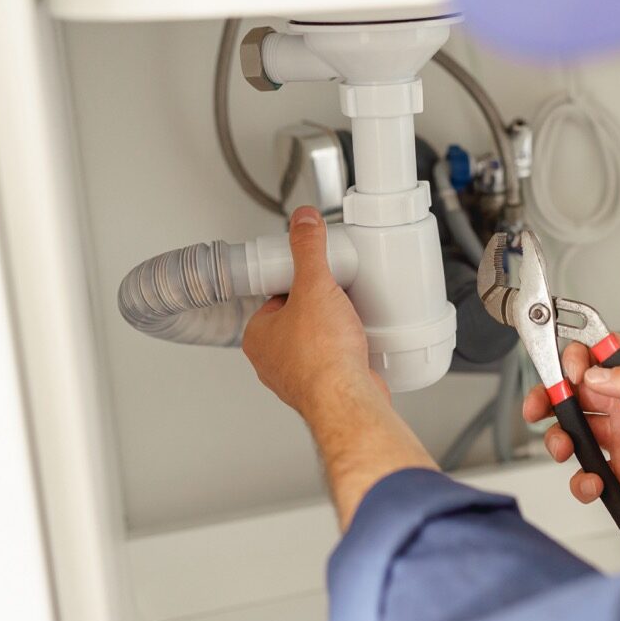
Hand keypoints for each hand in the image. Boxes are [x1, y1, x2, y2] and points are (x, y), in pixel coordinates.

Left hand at [242, 206, 383, 416]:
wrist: (348, 398)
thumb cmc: (322, 357)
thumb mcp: (314, 286)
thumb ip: (308, 250)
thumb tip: (303, 222)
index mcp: (258, 335)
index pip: (276, 296)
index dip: (299, 282)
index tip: (316, 274)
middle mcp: (274, 359)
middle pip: (299, 318)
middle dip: (321, 307)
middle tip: (339, 294)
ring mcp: (299, 376)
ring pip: (317, 341)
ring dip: (334, 330)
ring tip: (352, 316)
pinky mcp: (326, 387)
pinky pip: (335, 360)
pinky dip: (347, 351)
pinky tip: (360, 342)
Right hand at [522, 334, 619, 530]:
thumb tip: (595, 374)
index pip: (599, 354)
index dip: (576, 358)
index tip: (568, 371)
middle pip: (575, 391)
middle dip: (550, 395)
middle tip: (540, 407)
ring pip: (575, 431)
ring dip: (559, 438)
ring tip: (563, 448)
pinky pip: (590, 472)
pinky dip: (581, 480)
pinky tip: (592, 483)